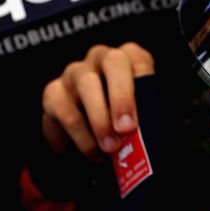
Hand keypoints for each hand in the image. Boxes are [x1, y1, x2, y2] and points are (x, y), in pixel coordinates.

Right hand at [41, 42, 154, 159]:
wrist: (96, 137)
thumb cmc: (127, 123)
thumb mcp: (145, 115)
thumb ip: (151, 113)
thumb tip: (155, 130)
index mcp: (131, 58)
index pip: (139, 59)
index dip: (141, 87)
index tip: (134, 122)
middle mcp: (102, 57)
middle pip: (112, 61)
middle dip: (120, 98)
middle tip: (124, 130)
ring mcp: (76, 71)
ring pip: (86, 84)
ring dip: (98, 121)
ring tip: (108, 150)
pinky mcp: (54, 91)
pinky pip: (62, 110)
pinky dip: (77, 136)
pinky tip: (90, 153)